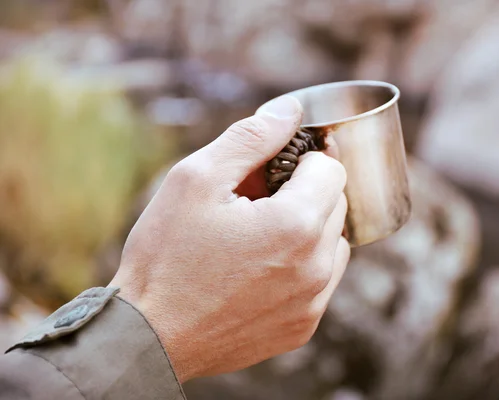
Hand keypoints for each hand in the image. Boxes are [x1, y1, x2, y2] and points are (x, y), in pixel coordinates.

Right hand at [110, 95, 349, 382]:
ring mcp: (313, 302)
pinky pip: (322, 280)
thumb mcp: (197, 179)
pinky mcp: (303, 327)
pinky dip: (303, 265)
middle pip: (336, 204)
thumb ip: (251, 137)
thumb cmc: (166, 256)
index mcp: (295, 224)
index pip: (332, 169)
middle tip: (257, 200)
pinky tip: (261, 267)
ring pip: (334, 243)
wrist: (148, 336)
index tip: (276, 166)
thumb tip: (290, 109)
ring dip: (308, 229)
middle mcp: (316, 267)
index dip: (303, 159)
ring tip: (258, 235)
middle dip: (304, 192)